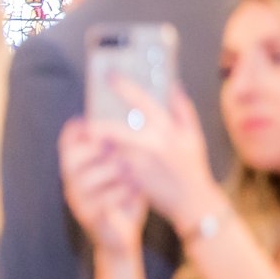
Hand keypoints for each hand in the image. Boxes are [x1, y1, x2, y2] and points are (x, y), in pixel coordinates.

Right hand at [59, 117, 147, 254]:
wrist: (120, 237)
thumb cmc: (124, 197)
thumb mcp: (123, 169)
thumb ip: (123, 147)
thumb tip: (136, 116)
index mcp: (76, 167)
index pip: (66, 143)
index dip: (76, 130)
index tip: (92, 121)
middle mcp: (70, 182)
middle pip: (71, 158)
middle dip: (97, 151)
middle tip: (120, 148)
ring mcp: (76, 200)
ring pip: (86, 179)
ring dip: (112, 173)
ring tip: (133, 171)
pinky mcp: (87, 217)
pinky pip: (100, 201)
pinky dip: (120, 194)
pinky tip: (136, 191)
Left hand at [94, 82, 221, 232]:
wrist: (193, 201)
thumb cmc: (191, 168)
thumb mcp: (193, 137)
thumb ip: (183, 111)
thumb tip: (173, 86)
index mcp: (170, 129)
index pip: (145, 103)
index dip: (126, 88)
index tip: (109, 77)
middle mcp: (157, 143)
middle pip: (120, 129)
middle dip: (101, 125)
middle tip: (87, 120)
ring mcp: (145, 161)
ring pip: (114, 148)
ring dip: (101, 143)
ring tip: (88, 139)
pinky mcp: (136, 177)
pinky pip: (115, 165)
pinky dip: (107, 159)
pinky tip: (98, 157)